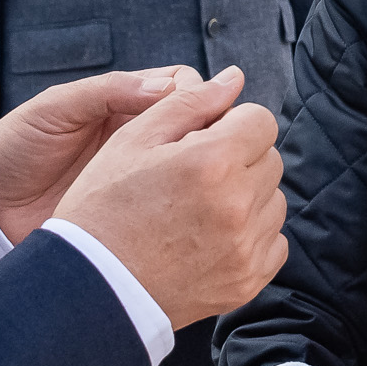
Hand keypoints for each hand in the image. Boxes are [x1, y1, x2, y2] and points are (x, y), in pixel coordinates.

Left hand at [0, 66, 203, 243]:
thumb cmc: (16, 147)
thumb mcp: (55, 109)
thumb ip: (107, 91)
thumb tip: (166, 87)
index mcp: (123, 103)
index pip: (183, 86)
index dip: (200, 96)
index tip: (202, 116)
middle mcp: (140, 136)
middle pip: (199, 125)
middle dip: (212, 134)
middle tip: (212, 153)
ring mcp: (142, 175)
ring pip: (194, 165)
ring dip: (206, 170)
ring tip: (209, 183)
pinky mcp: (138, 211)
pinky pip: (175, 202)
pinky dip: (191, 202)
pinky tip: (196, 211)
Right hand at [51, 65, 287, 329]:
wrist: (92, 287)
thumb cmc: (104, 207)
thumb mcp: (133, 140)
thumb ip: (190, 102)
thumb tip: (234, 78)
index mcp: (212, 161)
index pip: (261, 121)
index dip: (232, 124)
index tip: (204, 140)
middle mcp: (238, 205)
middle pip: (270, 159)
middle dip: (240, 159)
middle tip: (195, 176)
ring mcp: (246, 247)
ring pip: (274, 201)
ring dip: (247, 197)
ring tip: (199, 209)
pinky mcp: (248, 280)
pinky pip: (274, 243)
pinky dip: (251, 236)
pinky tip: (211, 238)